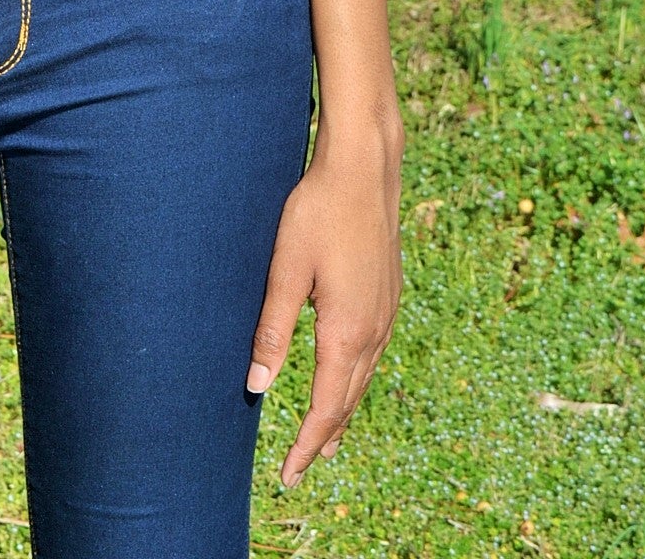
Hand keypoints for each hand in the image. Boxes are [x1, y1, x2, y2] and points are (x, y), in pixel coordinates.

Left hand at [245, 132, 402, 488]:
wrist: (364, 170)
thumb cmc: (318, 212)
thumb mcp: (286, 269)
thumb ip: (272, 329)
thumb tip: (255, 385)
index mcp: (346, 331)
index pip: (324, 406)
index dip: (304, 443)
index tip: (288, 474)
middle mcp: (374, 331)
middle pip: (347, 400)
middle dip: (322, 436)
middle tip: (301, 468)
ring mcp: (386, 314)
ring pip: (363, 379)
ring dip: (342, 411)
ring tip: (324, 439)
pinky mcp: (389, 296)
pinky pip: (373, 355)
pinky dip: (356, 381)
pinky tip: (348, 379)